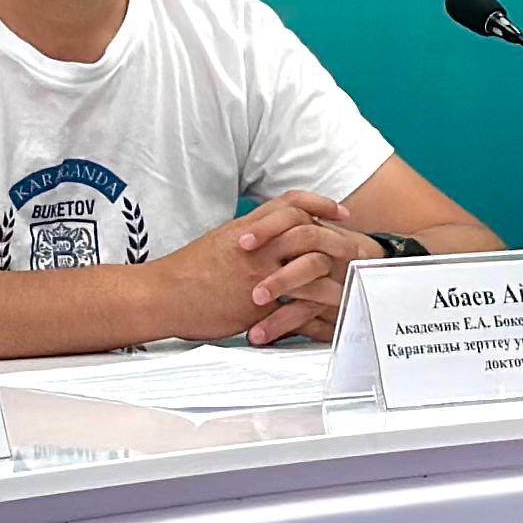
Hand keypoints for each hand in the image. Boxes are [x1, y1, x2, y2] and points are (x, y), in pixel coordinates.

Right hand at [145, 195, 374, 346]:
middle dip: (339, 238)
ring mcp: (259, 273)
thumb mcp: (219, 244)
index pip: (291, 204)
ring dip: (336, 276)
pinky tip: (331, 318)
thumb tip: (263, 241)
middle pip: (310, 231)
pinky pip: (297, 306)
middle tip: (360, 246)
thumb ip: (247, 240)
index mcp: (248, 228)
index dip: (319, 203)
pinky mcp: (258, 303)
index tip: (339, 211)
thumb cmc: (186, 274)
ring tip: (354, 283)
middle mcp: (258, 246)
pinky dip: (318, 312)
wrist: (162, 295)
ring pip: (310, 267)